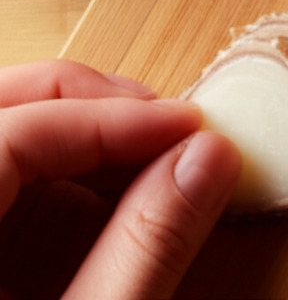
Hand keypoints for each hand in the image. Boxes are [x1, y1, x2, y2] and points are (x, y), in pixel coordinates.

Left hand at [0, 60, 240, 298]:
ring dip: (73, 126)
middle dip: (86, 101)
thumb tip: (208, 161)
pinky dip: (50, 164)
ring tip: (147, 150)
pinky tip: (105, 184)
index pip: (13, 130)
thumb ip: (146, 246)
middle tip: (165, 121)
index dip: (109, 118)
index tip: (187, 127)